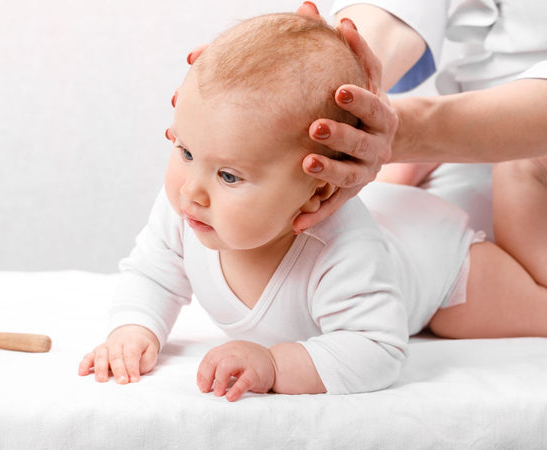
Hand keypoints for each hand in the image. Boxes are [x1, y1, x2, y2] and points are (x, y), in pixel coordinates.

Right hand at [78, 324, 159, 383]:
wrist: (132, 334)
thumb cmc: (141, 348)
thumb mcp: (150, 352)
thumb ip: (144, 361)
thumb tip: (135, 372)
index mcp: (132, 341)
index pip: (131, 354)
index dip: (132, 367)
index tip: (134, 380)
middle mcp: (117, 342)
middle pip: (116, 355)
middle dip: (118, 370)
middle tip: (122, 382)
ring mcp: (105, 346)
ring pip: (101, 355)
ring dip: (101, 368)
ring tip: (101, 380)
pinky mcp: (97, 351)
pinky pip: (89, 356)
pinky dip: (84, 364)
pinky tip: (82, 373)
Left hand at [196, 340, 276, 401]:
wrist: (277, 363)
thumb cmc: (253, 363)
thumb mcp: (236, 357)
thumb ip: (222, 363)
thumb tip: (205, 380)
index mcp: (230, 348)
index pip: (210, 357)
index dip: (202, 372)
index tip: (201, 385)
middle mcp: (236, 352)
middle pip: (214, 360)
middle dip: (206, 376)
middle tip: (206, 390)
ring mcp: (246, 361)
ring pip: (225, 366)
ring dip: (219, 381)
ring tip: (218, 393)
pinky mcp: (256, 373)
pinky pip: (243, 381)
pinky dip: (235, 390)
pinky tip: (230, 397)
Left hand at [293, 17, 397, 232]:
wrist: (385, 138)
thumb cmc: (364, 104)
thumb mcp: (364, 76)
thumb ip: (351, 49)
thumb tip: (324, 13)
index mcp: (381, 114)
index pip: (374, 102)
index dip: (360, 98)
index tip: (339, 91)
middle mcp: (377, 144)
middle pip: (362, 142)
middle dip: (341, 136)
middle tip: (315, 129)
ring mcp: (365, 170)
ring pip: (350, 176)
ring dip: (328, 172)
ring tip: (305, 166)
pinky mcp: (352, 191)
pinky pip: (334, 205)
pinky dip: (317, 214)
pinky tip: (295, 223)